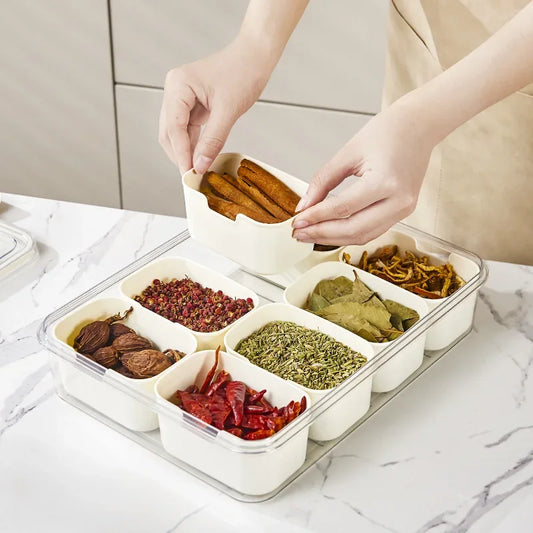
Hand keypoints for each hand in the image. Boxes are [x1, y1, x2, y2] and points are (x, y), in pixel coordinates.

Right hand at [159, 39, 271, 174]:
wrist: (255, 57)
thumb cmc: (243, 73)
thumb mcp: (228, 110)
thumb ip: (213, 140)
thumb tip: (200, 165)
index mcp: (178, 85)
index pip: (173, 127)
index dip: (181, 153)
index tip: (189, 174)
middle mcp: (175, 90)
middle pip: (169, 132)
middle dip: (180, 155)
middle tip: (192, 176)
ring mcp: (182, 97)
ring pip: (176, 133)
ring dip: (186, 152)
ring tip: (197, 171)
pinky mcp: (192, 104)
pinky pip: (188, 130)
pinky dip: (193, 145)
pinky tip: (201, 158)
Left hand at [292, 99, 437, 244]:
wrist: (420, 125)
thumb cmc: (388, 131)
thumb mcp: (348, 153)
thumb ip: (323, 181)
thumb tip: (304, 206)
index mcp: (385, 181)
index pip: (342, 208)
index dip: (316, 218)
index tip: (296, 222)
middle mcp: (399, 201)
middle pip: (353, 229)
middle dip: (322, 234)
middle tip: (299, 233)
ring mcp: (404, 209)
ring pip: (363, 236)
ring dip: (334, 239)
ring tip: (310, 234)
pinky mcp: (403, 212)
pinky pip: (373, 231)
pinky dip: (350, 233)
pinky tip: (331, 231)